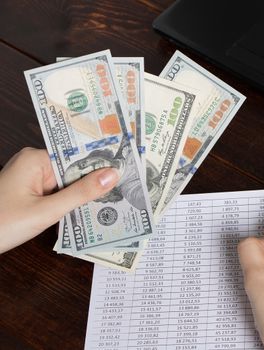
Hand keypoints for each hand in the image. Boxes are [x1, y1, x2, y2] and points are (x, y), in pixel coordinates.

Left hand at [0, 147, 119, 253]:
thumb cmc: (1, 225)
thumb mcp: (46, 211)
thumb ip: (81, 193)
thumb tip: (112, 175)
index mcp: (36, 159)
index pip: (78, 156)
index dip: (103, 163)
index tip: (129, 169)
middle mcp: (34, 163)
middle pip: (75, 169)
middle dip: (97, 181)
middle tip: (128, 189)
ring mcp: (32, 179)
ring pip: (69, 183)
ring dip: (85, 194)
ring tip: (116, 200)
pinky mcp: (31, 193)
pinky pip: (59, 193)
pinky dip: (72, 202)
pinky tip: (91, 210)